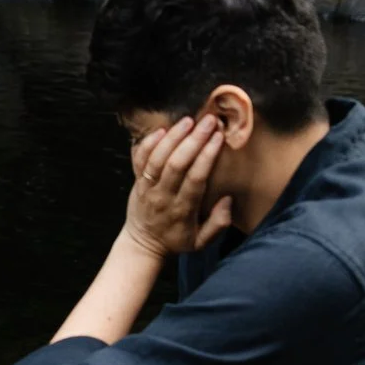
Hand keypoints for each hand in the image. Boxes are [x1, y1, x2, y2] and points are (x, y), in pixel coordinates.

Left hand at [124, 114, 234, 257]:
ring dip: (172, 137)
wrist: (143, 245)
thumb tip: (227, 200)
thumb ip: (218, 223)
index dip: (207, 156)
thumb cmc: (177, 240)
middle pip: (176, 164)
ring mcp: (147, 188)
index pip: (195, 178)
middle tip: (209, 121)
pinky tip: (162, 129)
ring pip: (157, 158)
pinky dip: (148, 143)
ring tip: (188, 120)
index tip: (219, 137)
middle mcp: (163, 196)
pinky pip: (139, 160)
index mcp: (182, 210)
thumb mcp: (202, 242)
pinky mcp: (137, 181)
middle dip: (193, 140)